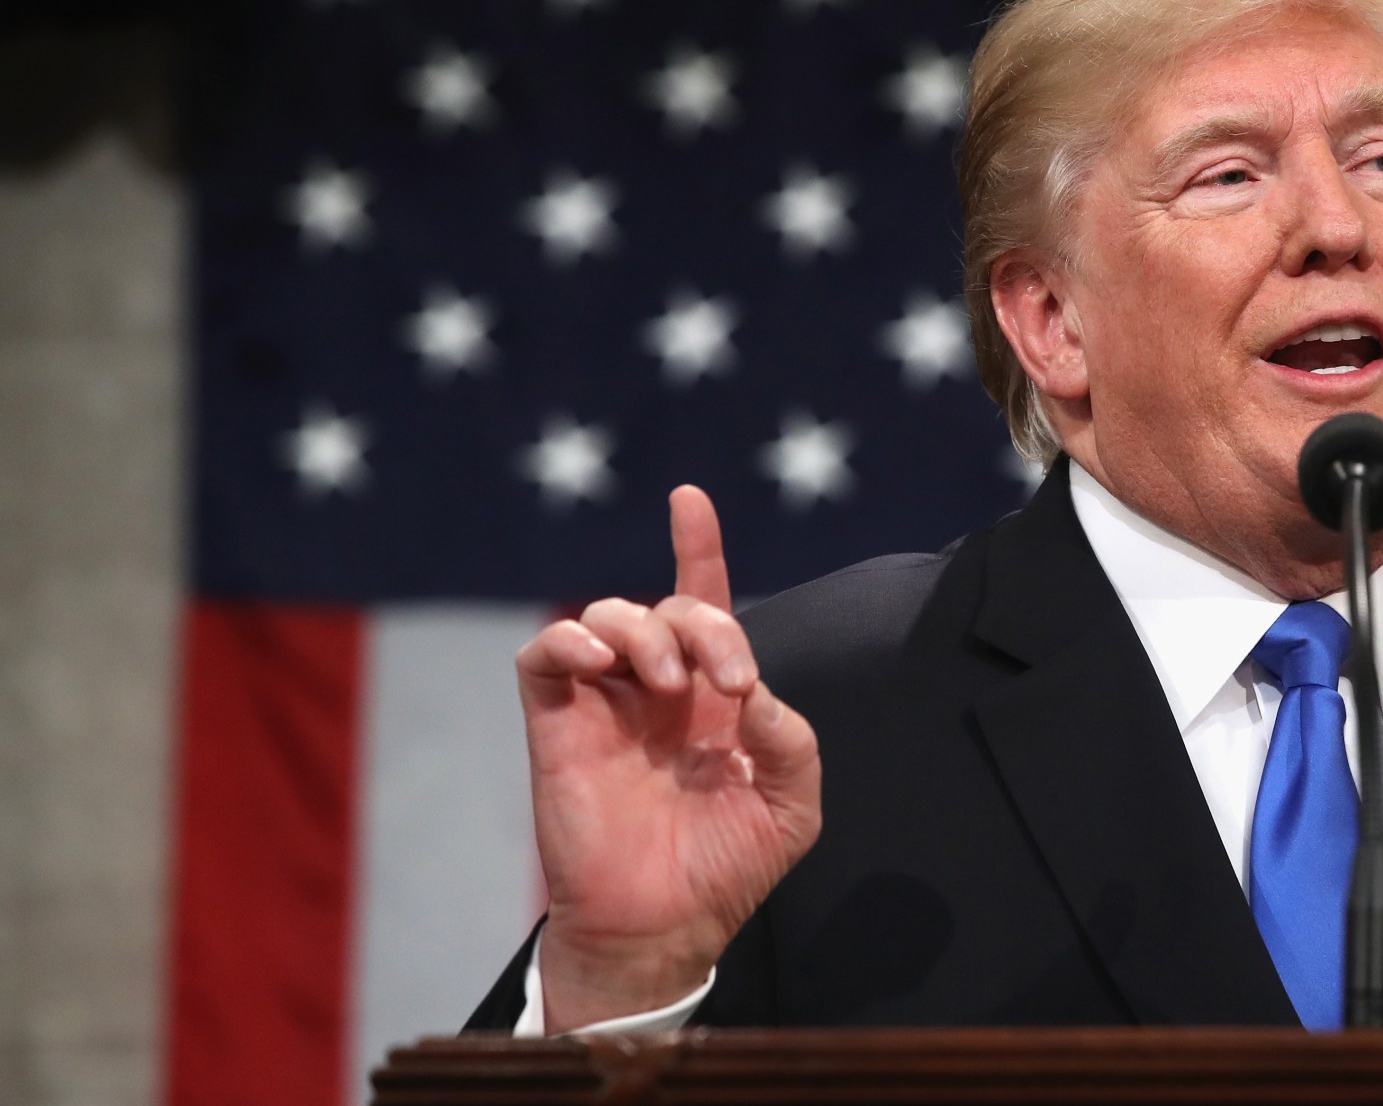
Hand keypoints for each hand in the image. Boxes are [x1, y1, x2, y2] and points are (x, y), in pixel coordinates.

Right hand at [515, 486, 821, 1031]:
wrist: (661, 928)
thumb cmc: (726, 868)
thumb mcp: (792, 808)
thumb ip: (792, 742)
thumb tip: (757, 694)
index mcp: (715, 698)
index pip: (706, 604)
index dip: (699, 548)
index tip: (689, 499)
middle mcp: (659, 691)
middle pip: (672, 607)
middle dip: (705, 622)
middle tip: (726, 682)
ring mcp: (605, 704)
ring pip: (608, 616)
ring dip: (646, 631)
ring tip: (666, 682)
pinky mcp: (557, 725)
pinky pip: (545, 655)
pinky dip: (569, 640)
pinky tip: (601, 662)